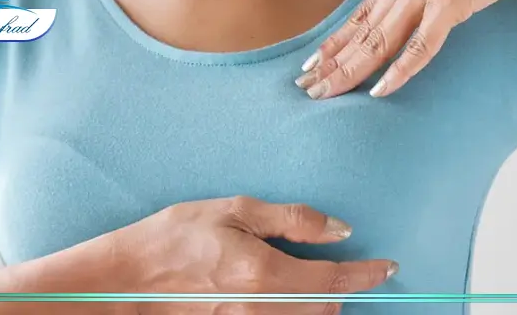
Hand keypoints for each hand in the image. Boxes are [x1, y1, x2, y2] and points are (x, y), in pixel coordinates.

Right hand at [112, 196, 397, 313]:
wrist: (128, 279)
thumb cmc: (174, 237)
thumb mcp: (234, 211)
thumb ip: (291, 220)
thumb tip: (338, 230)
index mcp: (265, 273)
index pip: (334, 280)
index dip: (367, 275)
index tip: (388, 268)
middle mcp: (263, 309)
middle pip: (326, 308)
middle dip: (342, 288)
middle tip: (342, 264)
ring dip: (319, 302)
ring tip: (311, 277)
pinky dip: (295, 310)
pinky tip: (281, 290)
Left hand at [295, 0, 516, 98]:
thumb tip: (397, 15)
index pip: (358, 16)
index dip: (333, 43)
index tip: (312, 65)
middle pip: (362, 32)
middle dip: (332, 64)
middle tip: (308, 88)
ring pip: (380, 40)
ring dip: (352, 71)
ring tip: (327, 92)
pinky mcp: (451, 3)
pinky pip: (421, 45)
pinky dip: (400, 71)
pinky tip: (379, 91)